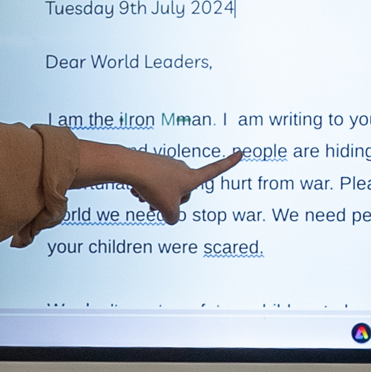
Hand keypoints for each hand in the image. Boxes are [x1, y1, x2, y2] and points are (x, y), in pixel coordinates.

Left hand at [74, 142, 243, 224]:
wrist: (130, 167)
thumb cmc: (153, 186)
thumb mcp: (168, 210)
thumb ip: (174, 218)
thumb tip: (171, 217)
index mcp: (192, 177)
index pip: (215, 170)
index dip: (229, 164)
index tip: (240, 153)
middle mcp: (181, 168)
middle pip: (181, 192)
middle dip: (171, 201)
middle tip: (156, 205)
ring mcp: (166, 164)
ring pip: (164, 188)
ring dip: (155, 197)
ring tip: (144, 197)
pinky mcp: (151, 164)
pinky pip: (153, 183)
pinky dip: (146, 189)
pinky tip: (136, 191)